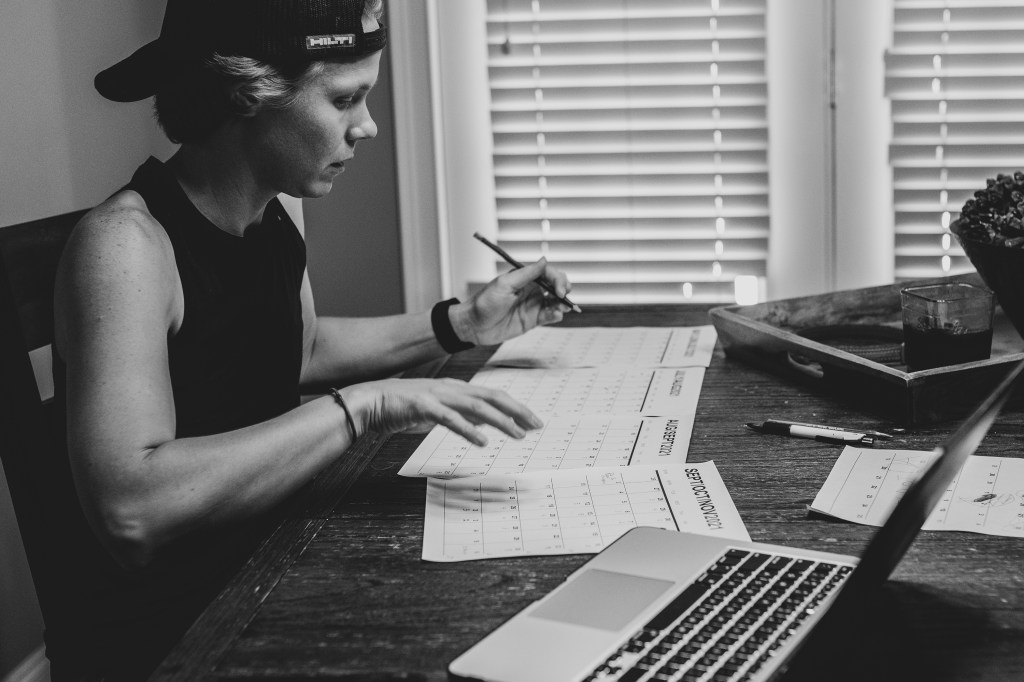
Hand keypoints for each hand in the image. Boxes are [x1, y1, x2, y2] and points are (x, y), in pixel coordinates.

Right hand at [343, 378, 543, 445]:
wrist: (371, 401)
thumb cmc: (402, 406)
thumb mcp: (439, 410)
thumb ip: (462, 414)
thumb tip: (485, 423)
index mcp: (456, 388)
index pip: (494, 396)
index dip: (515, 407)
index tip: (532, 421)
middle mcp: (452, 389)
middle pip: (493, 397)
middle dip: (518, 411)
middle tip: (537, 425)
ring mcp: (439, 396)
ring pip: (477, 406)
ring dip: (501, 421)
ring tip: (518, 434)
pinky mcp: (423, 407)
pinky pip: (451, 419)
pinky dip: (469, 429)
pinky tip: (482, 440)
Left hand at [450, 258, 572, 346]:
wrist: (474, 325)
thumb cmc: (484, 303)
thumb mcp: (504, 284)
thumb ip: (527, 274)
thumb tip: (544, 260)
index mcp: (525, 278)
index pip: (548, 273)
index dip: (557, 279)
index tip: (559, 289)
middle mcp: (532, 290)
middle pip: (556, 286)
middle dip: (564, 288)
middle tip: (564, 296)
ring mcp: (533, 305)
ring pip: (556, 301)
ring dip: (563, 303)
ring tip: (562, 308)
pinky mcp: (533, 320)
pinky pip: (549, 316)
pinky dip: (556, 315)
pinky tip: (556, 315)